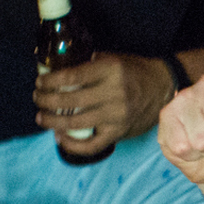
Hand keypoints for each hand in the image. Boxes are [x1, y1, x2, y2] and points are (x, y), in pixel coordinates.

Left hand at [34, 52, 176, 157]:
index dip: (50, 81)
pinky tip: (60, 138)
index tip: (40, 82)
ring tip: (42, 118)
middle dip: (46, 100)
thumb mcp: (115, 58)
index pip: (71, 76)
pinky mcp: (119, 132)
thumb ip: (90, 63)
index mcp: (111, 70)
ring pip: (75, 123)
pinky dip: (72, 144)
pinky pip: (91, 144)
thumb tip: (61, 68)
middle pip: (69, 100)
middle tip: (38, 99)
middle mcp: (114, 93)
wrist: (165, 87)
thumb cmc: (136, 71)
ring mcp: (117, 115)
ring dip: (52, 121)